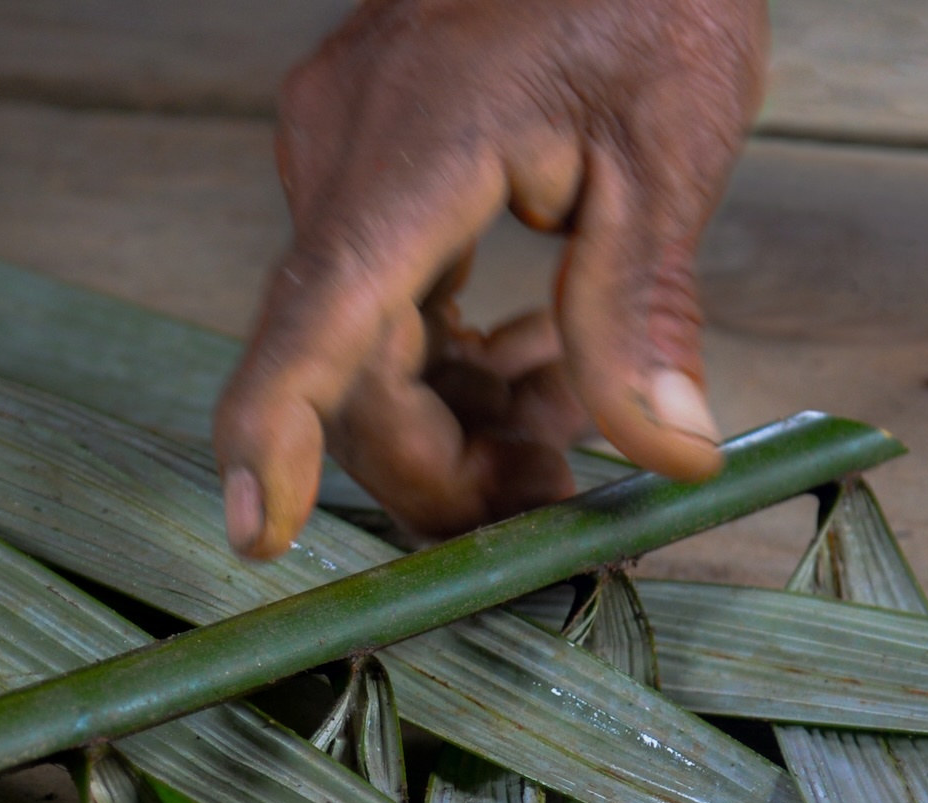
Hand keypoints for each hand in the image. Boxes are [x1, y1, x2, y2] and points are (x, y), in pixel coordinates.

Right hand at [213, 0, 767, 557]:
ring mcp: (346, 153)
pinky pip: (384, 296)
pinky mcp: (369, 160)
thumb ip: (644, 309)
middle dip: (442, 460)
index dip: (276, 430)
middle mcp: (346, 151)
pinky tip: (544, 360)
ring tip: (574, 425)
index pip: (318, 312)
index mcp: (414, 147)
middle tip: (553, 501)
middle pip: (348, 365)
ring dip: (461, 411)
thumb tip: (668, 454)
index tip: (257, 531)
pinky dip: (456, 351)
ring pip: (365, 344)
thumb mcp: (670, 146)